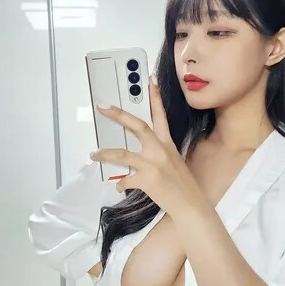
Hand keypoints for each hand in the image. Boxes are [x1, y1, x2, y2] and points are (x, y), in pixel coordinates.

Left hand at [89, 75, 205, 216]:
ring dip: (104, 154)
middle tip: (103, 107)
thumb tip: (143, 152)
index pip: (160, 115)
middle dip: (118, 115)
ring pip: (121, 154)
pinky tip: (119, 187)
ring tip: (93, 154)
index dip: (155, 97)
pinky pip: (125, 180)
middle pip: (137, 126)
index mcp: (167, 144)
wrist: (190, 205)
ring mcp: (152, 164)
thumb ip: (159, 153)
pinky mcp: (146, 180)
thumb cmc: (183, 185)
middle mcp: (159, 150)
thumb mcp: (174, 162)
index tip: (150, 80)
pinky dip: (120, 184)